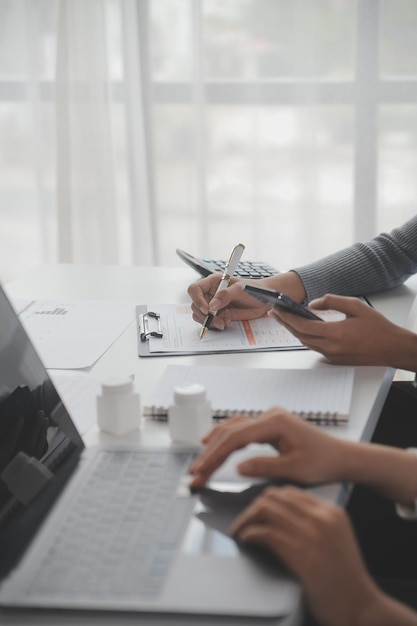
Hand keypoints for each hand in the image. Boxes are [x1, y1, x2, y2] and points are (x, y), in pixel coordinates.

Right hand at [187, 271, 306, 330]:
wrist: (265, 300)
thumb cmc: (254, 289)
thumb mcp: (240, 290)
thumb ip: (225, 295)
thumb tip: (212, 305)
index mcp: (213, 282)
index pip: (195, 289)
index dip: (197, 300)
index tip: (207, 309)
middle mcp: (211, 293)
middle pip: (195, 305)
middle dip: (204, 314)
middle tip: (216, 319)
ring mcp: (214, 305)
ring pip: (200, 315)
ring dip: (209, 321)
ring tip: (223, 322)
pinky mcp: (219, 315)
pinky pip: (209, 322)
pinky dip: (215, 325)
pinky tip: (226, 322)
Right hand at [189, 408, 345, 487]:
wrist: (342, 457)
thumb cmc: (324, 462)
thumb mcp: (295, 470)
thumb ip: (265, 467)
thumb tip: (239, 467)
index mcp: (275, 422)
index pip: (236, 438)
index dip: (215, 455)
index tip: (202, 470)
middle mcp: (269, 416)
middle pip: (230, 431)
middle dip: (210, 453)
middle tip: (195, 472)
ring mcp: (269, 419)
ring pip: (233, 428)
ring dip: (215, 445)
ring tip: (199, 462)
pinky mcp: (270, 426)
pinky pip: (241, 430)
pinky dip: (226, 438)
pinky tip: (214, 443)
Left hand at [230, 486, 394, 625]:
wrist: (361, 607)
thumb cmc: (345, 578)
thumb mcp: (336, 538)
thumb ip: (315, 522)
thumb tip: (279, 514)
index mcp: (332, 512)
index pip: (290, 492)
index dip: (267, 499)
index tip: (255, 510)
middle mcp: (322, 518)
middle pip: (275, 497)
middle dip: (253, 507)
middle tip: (243, 521)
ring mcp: (312, 535)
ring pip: (266, 511)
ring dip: (246, 519)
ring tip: (239, 530)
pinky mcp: (301, 555)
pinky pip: (265, 533)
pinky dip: (250, 534)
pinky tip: (246, 540)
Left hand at [270, 294, 415, 367]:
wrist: (392, 348)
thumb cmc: (378, 327)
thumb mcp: (356, 306)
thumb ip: (332, 301)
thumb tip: (313, 303)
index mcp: (336, 334)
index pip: (303, 326)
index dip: (287, 317)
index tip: (277, 309)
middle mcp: (331, 348)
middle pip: (300, 335)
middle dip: (285, 324)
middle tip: (275, 313)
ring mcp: (332, 356)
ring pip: (306, 343)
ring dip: (294, 331)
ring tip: (285, 318)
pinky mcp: (335, 360)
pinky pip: (315, 347)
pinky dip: (307, 337)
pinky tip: (303, 328)